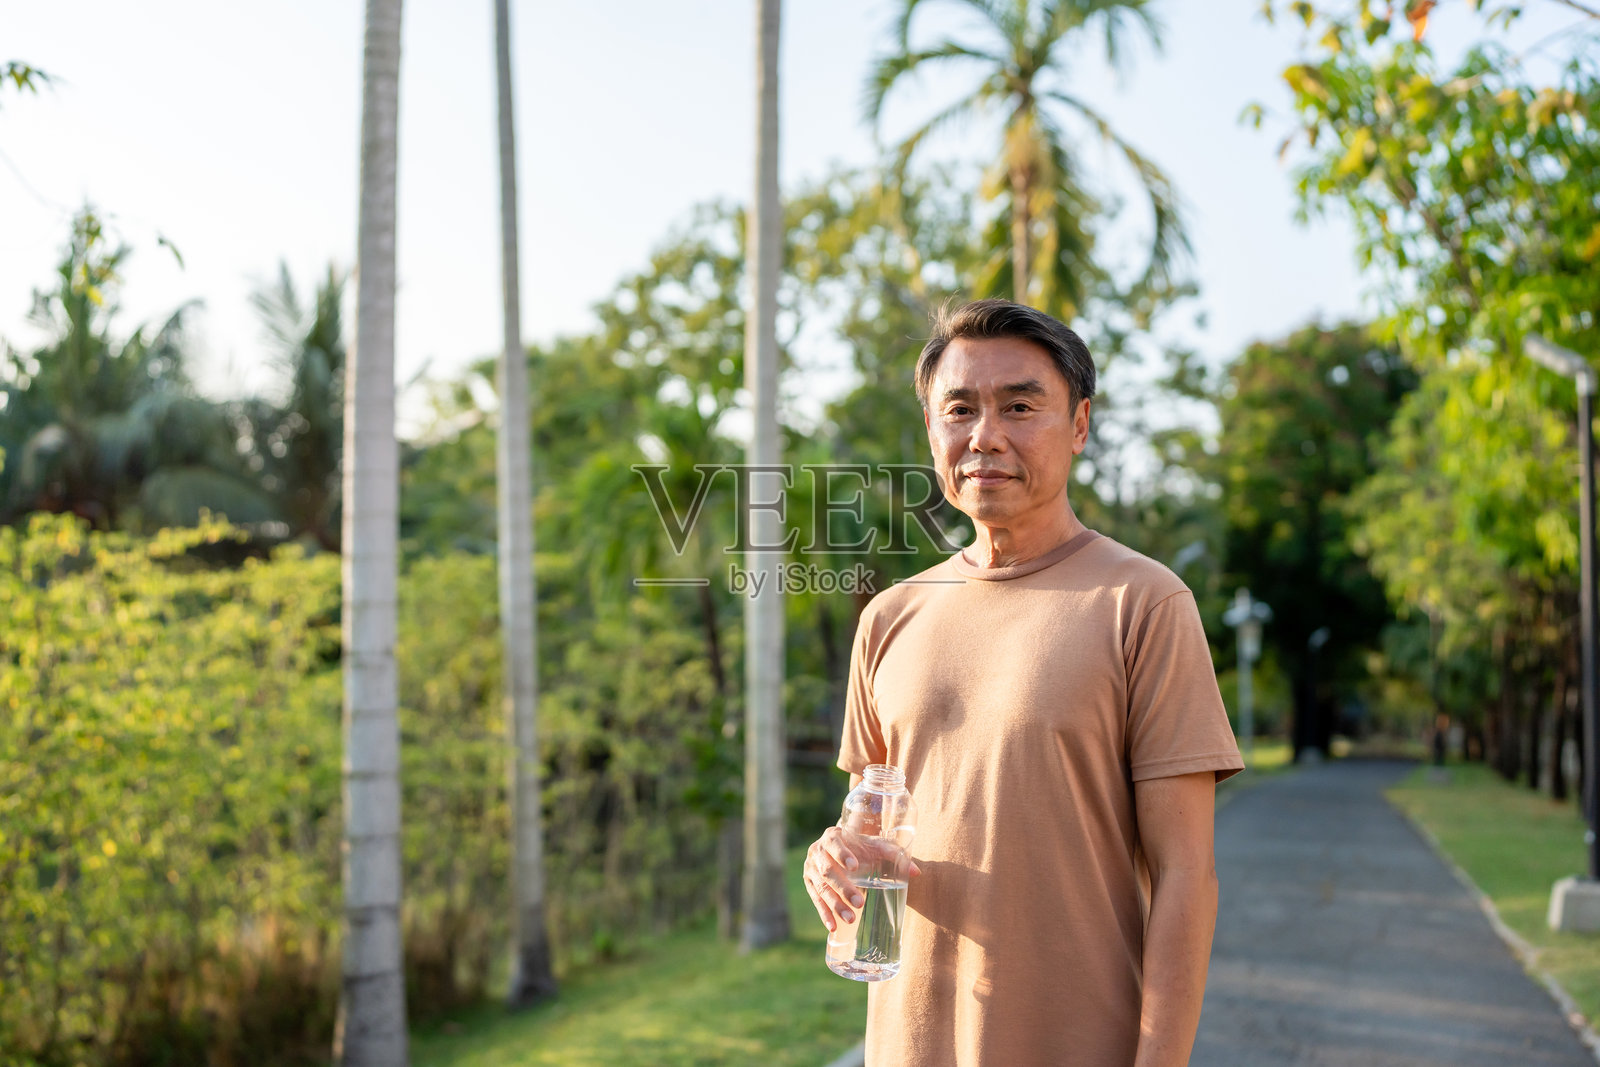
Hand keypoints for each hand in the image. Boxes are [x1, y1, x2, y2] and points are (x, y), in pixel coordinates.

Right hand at [802, 826, 919, 932]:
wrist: (839, 849)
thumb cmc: (860, 847)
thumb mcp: (875, 846)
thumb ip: (894, 855)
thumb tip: (916, 872)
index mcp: (832, 836)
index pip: (833, 843)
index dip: (841, 854)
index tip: (854, 866)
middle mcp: (817, 851)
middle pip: (827, 870)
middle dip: (843, 888)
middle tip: (860, 902)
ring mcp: (810, 868)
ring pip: (821, 888)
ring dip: (835, 904)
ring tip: (851, 919)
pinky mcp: (809, 884)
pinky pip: (815, 900)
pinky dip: (824, 913)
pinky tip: (833, 927)